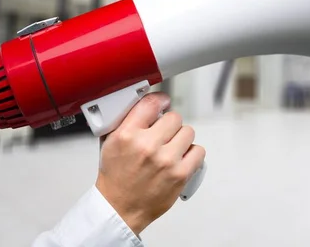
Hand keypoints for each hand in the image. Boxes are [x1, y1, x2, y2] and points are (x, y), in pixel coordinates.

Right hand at [96, 92, 205, 234]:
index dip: (161, 100)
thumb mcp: (111, 142)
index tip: (163, 103)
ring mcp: (165, 160)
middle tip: (164, 135)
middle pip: (174, 117)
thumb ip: (129, 121)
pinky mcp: (180, 174)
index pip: (151, 103)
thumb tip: (150, 105)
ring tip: (172, 148)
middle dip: (170, 125)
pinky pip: (198, 151)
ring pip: (188, 132)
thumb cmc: (116, 177)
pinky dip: (192, 154)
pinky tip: (181, 158)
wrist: (119, 208)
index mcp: (127, 135)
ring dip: (182, 139)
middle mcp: (147, 146)